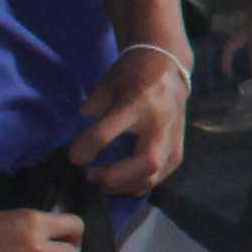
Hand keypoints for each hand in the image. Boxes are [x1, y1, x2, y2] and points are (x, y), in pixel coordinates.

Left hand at [70, 46, 188, 198]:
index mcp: (138, 101)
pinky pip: (158, 177)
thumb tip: (81, 145)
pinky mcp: (178, 150)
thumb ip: (91, 113)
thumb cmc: (132, 73)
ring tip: (101, 181)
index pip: (106, 133)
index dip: (85, 149)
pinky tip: (119, 181)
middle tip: (90, 176)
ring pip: (153, 176)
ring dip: (123, 186)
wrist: (168, 65)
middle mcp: (161, 122)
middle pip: (145, 162)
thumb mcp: (105, 85)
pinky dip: (136, 185)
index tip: (73, 158)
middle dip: (114, 177)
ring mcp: (173, 138)